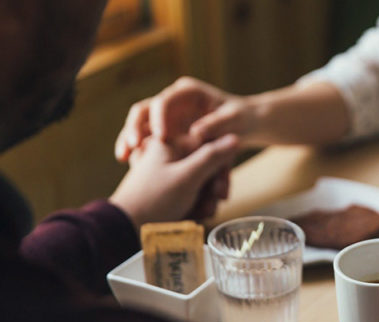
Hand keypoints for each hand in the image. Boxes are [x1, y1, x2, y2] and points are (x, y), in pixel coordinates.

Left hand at [110, 134, 238, 228]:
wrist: (125, 228)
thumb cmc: (154, 200)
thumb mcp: (187, 176)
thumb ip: (212, 156)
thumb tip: (234, 137)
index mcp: (171, 143)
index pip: (210, 146)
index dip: (220, 168)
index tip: (219, 188)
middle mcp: (170, 155)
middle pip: (207, 166)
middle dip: (212, 188)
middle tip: (212, 204)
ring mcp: (168, 173)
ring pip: (201, 182)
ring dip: (206, 200)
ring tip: (199, 214)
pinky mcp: (168, 189)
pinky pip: (191, 193)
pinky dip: (195, 205)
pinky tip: (193, 216)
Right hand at [115, 77, 257, 162]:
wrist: (245, 125)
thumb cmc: (242, 119)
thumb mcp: (234, 120)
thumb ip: (217, 124)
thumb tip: (196, 132)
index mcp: (188, 92)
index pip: (165, 100)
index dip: (159, 118)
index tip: (160, 137)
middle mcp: (173, 100)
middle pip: (144, 110)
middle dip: (134, 127)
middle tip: (132, 146)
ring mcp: (166, 115)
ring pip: (139, 124)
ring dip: (129, 139)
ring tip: (123, 157)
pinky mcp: (164, 130)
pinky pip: (144, 138)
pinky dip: (137, 149)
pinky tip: (129, 163)